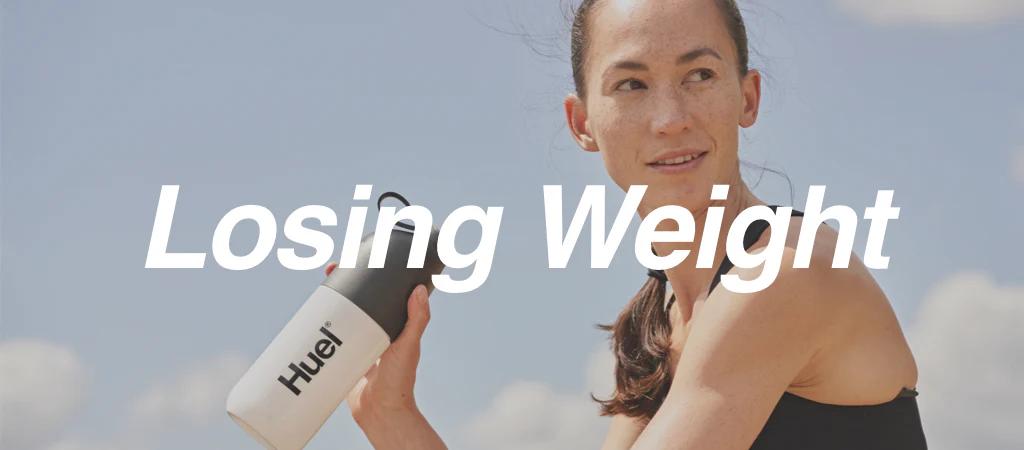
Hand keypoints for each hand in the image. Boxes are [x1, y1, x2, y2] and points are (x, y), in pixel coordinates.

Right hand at [324, 262, 431, 420]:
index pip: (383, 291)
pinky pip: (331, 335)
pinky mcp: (343, 355)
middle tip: (332, 268)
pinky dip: (321, 324)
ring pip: (343, 313)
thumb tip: (419, 289)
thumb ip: (416, 320)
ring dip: (330, 299)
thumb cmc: (400, 380)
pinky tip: (309, 315)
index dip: (371, 274)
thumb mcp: (408, 346)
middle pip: (358, 298)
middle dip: (345, 281)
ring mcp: (358, 341)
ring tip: (320, 285)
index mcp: (393, 323)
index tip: (359, 260)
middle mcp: (376, 329)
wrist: (380, 412)